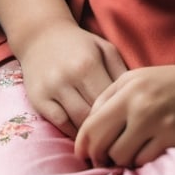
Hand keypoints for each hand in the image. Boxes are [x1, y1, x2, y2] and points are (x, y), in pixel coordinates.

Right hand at [15, 19, 127, 138]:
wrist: (41, 36)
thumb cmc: (80, 45)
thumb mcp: (104, 48)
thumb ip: (121, 71)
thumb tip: (136, 98)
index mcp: (88, 63)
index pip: (110, 99)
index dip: (122, 112)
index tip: (131, 121)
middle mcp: (68, 77)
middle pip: (94, 113)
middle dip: (108, 126)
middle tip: (120, 134)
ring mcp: (51, 89)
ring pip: (77, 122)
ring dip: (92, 133)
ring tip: (105, 138)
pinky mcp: (38, 99)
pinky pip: (60, 124)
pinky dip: (74, 132)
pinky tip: (84, 132)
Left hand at [74, 61, 174, 167]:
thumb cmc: (173, 81)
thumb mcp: (138, 77)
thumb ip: (110, 96)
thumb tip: (88, 127)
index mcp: (128, 86)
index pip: (91, 123)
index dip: (83, 144)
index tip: (83, 152)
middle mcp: (140, 103)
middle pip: (103, 144)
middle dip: (99, 156)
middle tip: (103, 158)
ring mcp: (158, 122)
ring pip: (122, 157)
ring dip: (122, 159)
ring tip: (131, 149)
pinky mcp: (174, 138)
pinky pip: (144, 161)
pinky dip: (142, 160)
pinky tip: (148, 149)